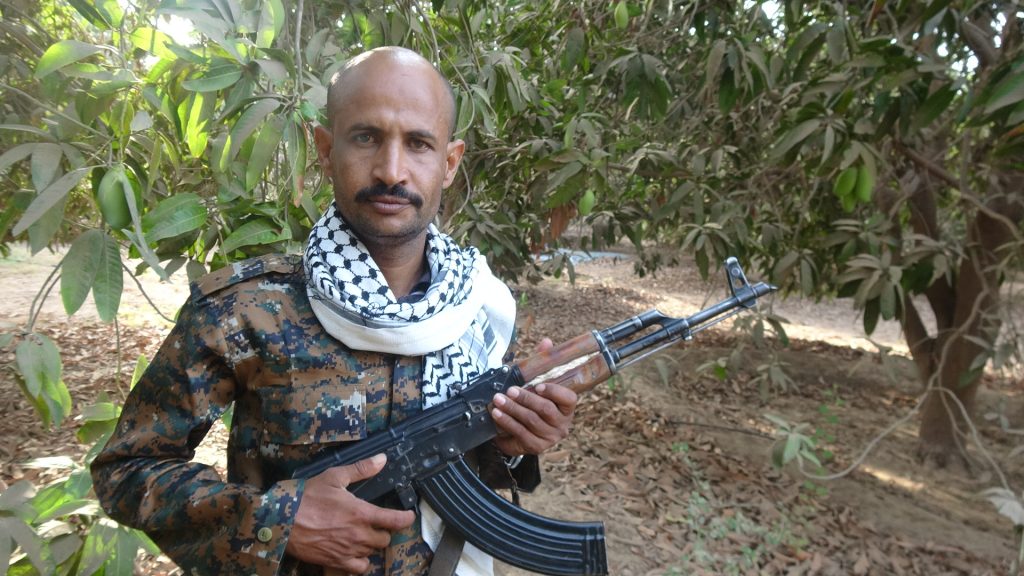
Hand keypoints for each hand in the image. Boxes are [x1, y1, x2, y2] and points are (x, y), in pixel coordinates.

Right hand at [286, 454, 415, 572]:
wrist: (281, 519)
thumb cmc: (306, 497)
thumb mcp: (334, 476)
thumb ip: (361, 469)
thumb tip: (382, 460)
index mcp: (361, 513)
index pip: (395, 520)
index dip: (406, 519)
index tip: (408, 516)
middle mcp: (358, 535)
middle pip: (384, 539)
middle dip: (383, 531)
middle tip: (374, 523)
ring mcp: (348, 550)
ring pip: (372, 552)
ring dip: (371, 544)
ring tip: (363, 535)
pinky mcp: (336, 561)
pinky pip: (359, 568)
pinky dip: (361, 562)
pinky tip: (355, 552)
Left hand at [492, 338, 577, 455]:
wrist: (528, 432)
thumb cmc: (535, 404)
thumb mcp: (539, 384)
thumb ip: (543, 365)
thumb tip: (546, 342)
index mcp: (567, 407)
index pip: (568, 399)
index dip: (555, 392)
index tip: (539, 385)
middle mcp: (562, 424)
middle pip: (544, 409)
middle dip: (525, 398)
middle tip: (509, 390)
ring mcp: (550, 438)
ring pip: (530, 422)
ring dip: (512, 410)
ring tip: (497, 401)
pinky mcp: (536, 447)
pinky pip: (520, 435)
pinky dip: (507, 424)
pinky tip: (497, 415)